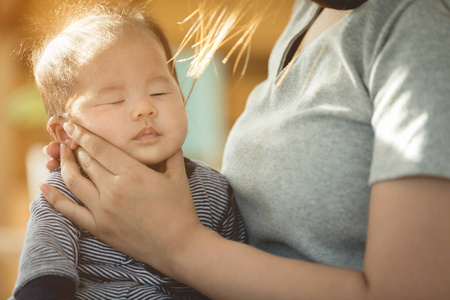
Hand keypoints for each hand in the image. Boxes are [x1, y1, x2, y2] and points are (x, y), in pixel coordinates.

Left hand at [40, 123, 202, 274]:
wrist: (178, 245)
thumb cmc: (180, 209)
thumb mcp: (178, 176)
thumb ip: (170, 153)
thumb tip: (167, 138)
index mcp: (132, 173)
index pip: (99, 147)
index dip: (82, 134)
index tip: (71, 125)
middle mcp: (113, 188)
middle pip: (85, 160)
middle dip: (75, 146)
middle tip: (68, 137)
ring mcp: (103, 210)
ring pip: (74, 181)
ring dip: (64, 165)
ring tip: (62, 155)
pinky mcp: (99, 227)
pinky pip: (69, 211)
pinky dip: (54, 199)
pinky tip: (44, 187)